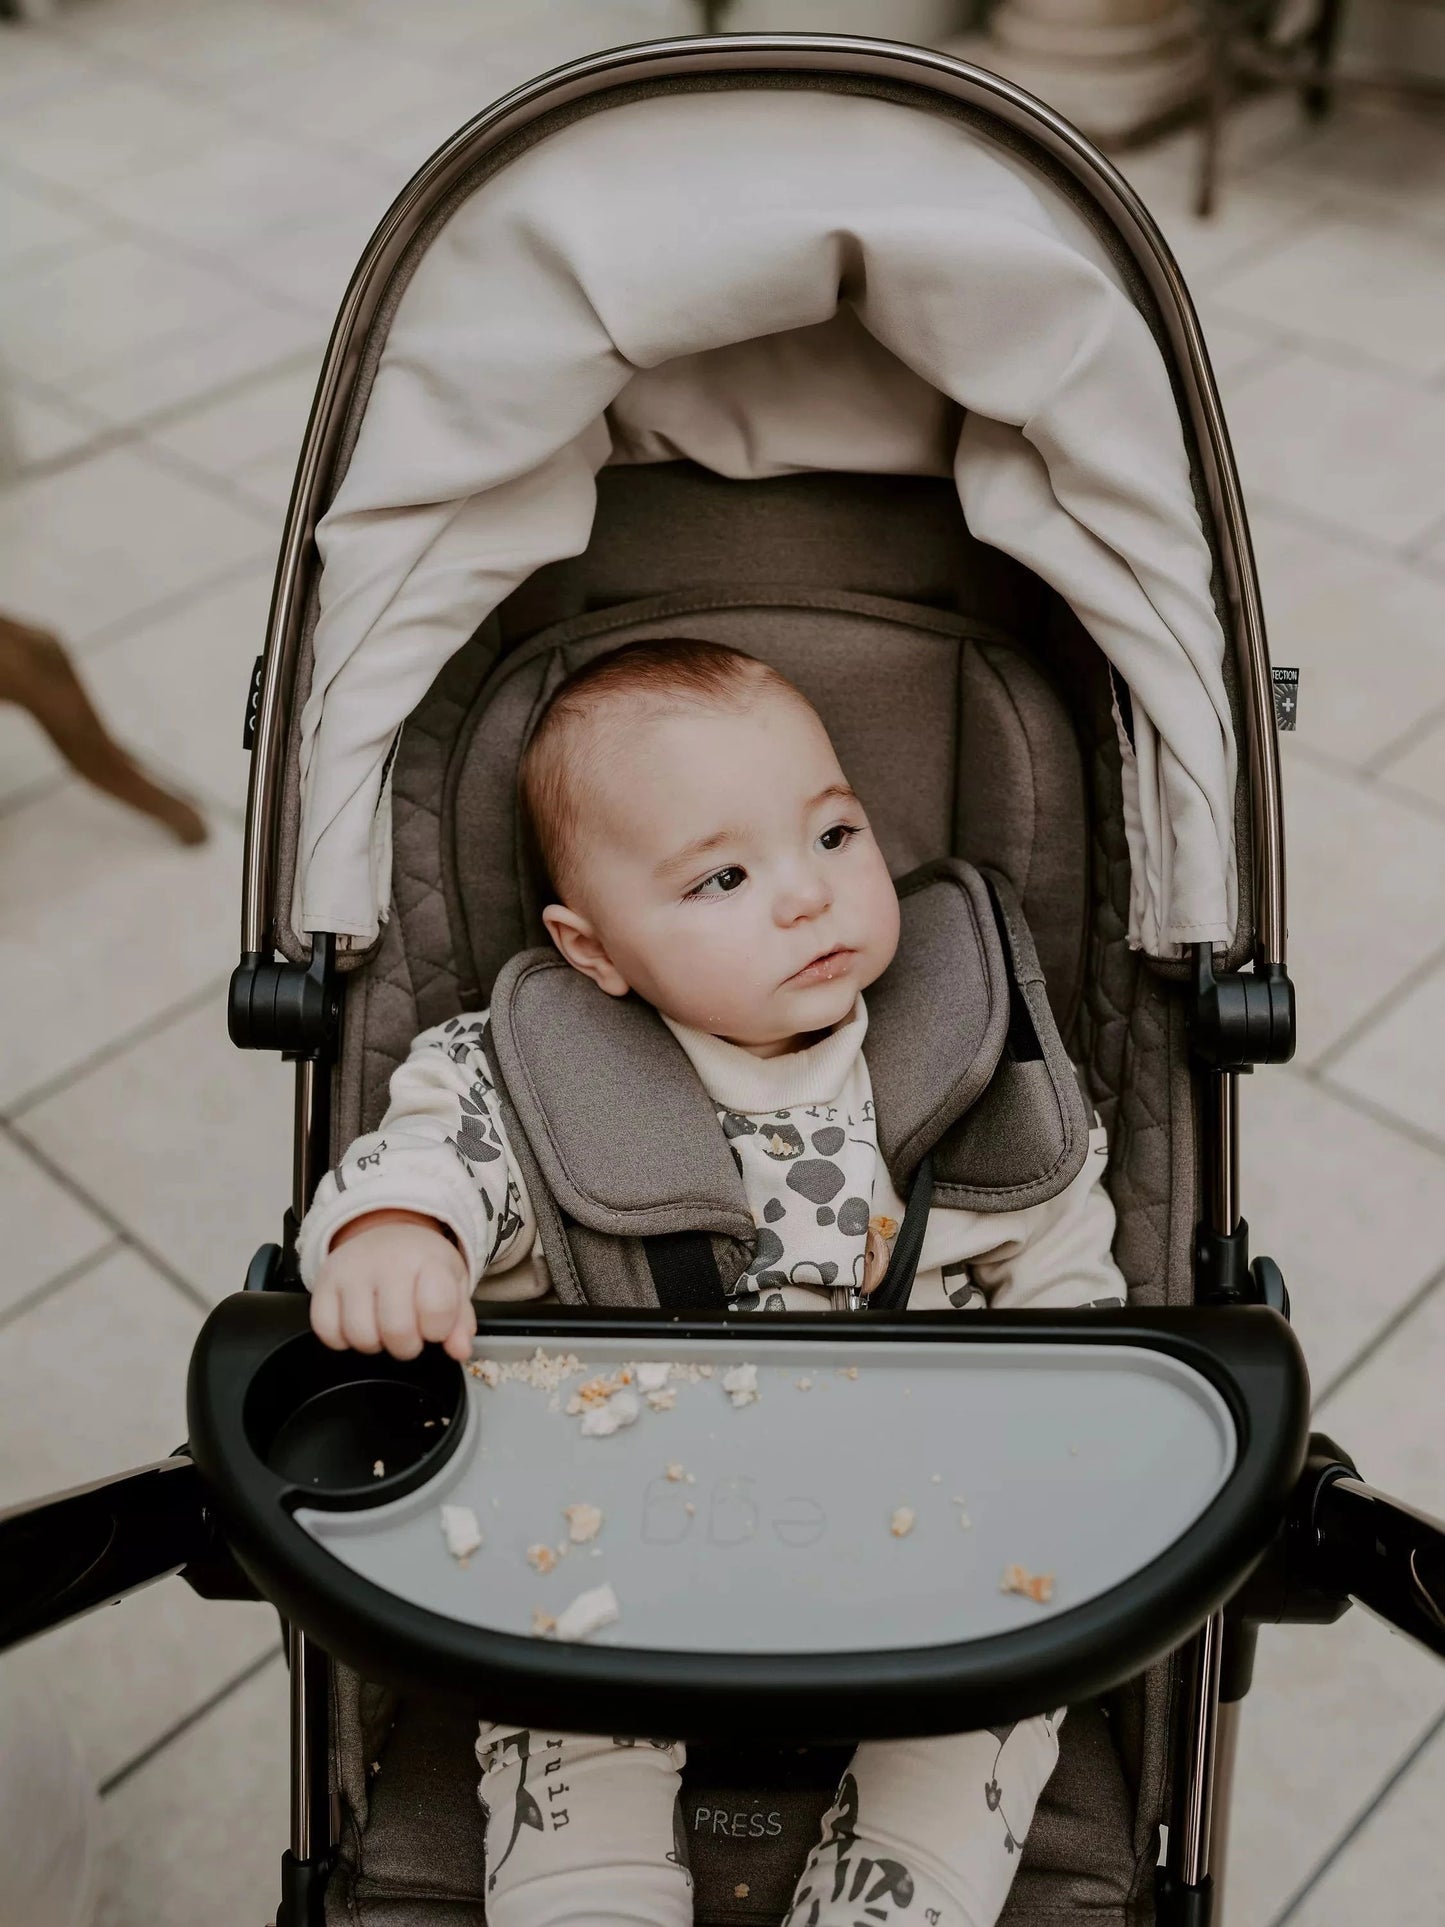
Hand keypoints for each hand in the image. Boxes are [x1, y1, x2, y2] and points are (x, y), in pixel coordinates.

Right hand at [309, 1210, 474, 1361]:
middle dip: (407, 1346)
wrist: (385, 1230)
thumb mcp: (452, 1282)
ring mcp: (351, 1271)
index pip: (437, 1309)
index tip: (436, 1325)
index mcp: (426, 1259)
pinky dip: (342, 1339)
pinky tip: (357, 1324)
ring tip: (382, 1328)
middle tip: (410, 1334)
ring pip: (361, 1336)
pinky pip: (326, 1331)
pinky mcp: (323, 1282)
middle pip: (397, 1331)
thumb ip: (460, 1320)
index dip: (439, 1329)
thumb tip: (460, 1350)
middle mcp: (386, 1261)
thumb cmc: (420, 1262)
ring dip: (375, 1344)